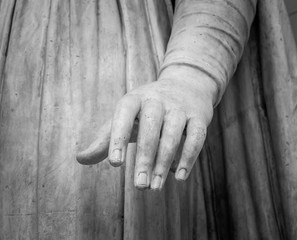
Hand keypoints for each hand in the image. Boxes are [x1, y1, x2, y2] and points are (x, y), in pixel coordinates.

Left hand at [77, 66, 216, 189]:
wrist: (184, 87)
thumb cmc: (147, 110)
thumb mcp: (125, 118)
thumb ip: (105, 139)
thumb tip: (79, 159)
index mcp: (134, 99)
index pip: (123, 115)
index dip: (117, 138)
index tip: (114, 163)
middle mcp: (157, 100)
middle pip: (150, 128)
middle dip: (145, 158)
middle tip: (140, 186)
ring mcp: (179, 108)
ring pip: (172, 135)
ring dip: (164, 163)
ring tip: (155, 187)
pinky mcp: (198, 117)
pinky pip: (196, 137)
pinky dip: (189, 157)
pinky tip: (180, 177)